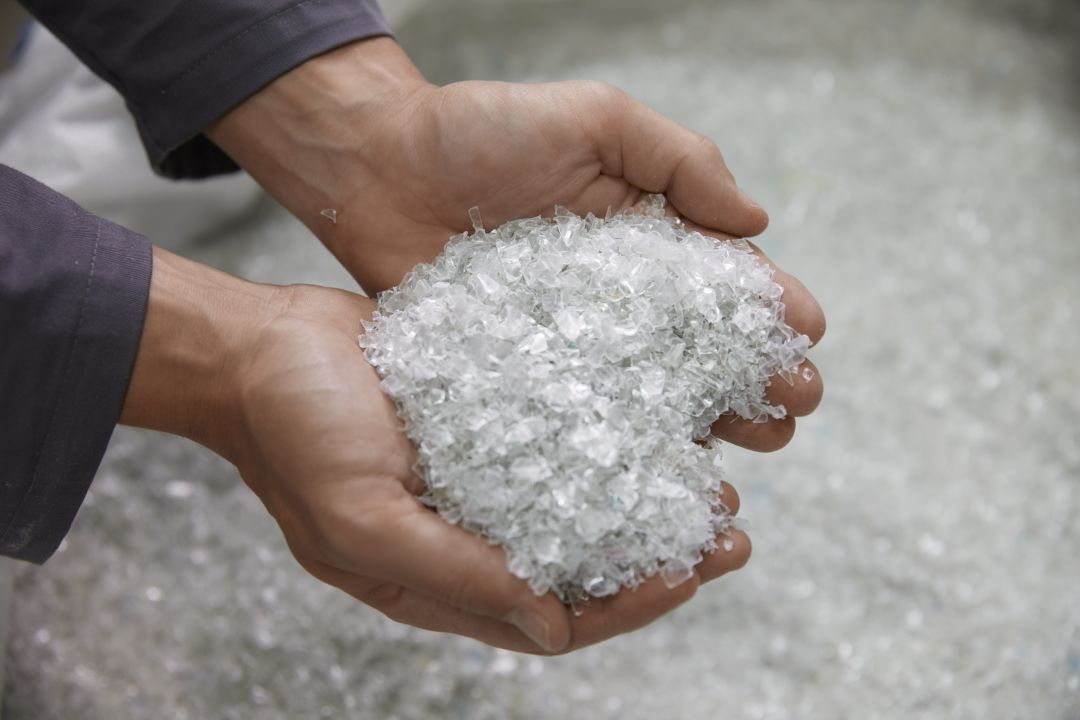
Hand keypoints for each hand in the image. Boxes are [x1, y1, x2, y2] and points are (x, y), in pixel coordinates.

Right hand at [120, 248, 752, 653]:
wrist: (258, 346)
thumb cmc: (292, 433)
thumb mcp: (358, 517)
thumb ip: (452, 574)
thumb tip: (553, 619)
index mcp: (440, 577)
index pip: (555, 618)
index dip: (628, 604)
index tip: (688, 574)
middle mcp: (471, 532)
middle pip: (584, 563)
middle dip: (660, 555)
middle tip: (729, 530)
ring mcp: (481, 472)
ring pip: (583, 500)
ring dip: (647, 493)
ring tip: (711, 473)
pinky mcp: (485, 414)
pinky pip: (559, 435)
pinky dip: (609, 432)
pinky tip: (654, 408)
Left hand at [206, 37, 825, 451]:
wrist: (375, 167)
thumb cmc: (480, 131)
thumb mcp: (593, 120)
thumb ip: (678, 159)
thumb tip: (757, 222)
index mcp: (647, 239)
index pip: (725, 283)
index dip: (771, 311)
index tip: (808, 338)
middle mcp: (617, 303)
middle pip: (703, 352)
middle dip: (758, 381)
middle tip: (790, 409)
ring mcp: (569, 348)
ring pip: (653, 399)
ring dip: (707, 428)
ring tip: (746, 454)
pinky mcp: (519, 380)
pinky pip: (575, 422)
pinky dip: (616, 452)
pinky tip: (651, 478)